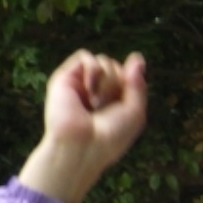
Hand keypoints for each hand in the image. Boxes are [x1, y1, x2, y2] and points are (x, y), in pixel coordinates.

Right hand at [20, 50, 148, 202]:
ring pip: (104, 61)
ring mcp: (80, 83)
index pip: (128, 75)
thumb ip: (138, 84)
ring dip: (107, 82)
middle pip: (117, 66)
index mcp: (113, 98)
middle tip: (107, 106)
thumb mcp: (135, 111)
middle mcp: (96, 89)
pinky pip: (86, 56)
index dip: (132, 83)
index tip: (127, 100)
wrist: (83, 145)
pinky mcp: (65, 78)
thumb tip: (137, 57)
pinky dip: (93, 71)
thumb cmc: (111, 135)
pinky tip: (90, 91)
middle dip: (119, 84)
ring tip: (96, 102)